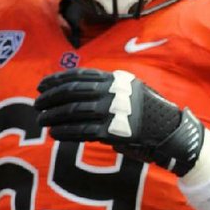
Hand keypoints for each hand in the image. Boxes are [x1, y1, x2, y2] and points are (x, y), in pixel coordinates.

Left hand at [35, 68, 203, 175]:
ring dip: (54, 116)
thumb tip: (80, 93)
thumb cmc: (151, 114)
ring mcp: (114, 111)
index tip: (41, 85)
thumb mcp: (133, 91)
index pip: (80, 76)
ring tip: (41, 120)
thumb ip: (109, 89)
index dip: (57, 80)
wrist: (172, 133)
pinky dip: (66, 132)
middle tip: (37, 104)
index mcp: (117, 80)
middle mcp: (114, 92)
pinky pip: (83, 131)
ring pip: (74, 111)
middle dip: (51, 98)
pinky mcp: (115, 131)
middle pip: (73, 92)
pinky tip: (55, 133)